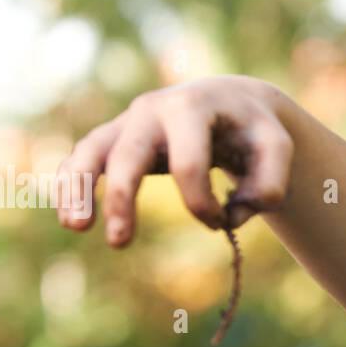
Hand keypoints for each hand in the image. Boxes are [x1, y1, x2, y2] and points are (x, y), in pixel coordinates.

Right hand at [52, 75, 294, 246]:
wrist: (232, 102)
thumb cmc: (253, 131)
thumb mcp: (276, 149)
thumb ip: (270, 184)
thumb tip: (232, 214)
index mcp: (193, 108)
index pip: (189, 165)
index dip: (204, 204)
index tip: (223, 221)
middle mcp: (154, 108)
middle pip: (129, 153)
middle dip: (123, 198)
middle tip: (119, 244)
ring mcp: (130, 121)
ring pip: (93, 149)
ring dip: (79, 187)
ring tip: (75, 226)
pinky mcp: (117, 136)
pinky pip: (85, 156)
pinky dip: (72, 182)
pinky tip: (69, 216)